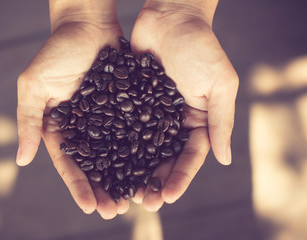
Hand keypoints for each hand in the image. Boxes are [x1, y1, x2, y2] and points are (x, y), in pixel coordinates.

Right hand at [16, 1, 128, 218]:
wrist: (88, 25)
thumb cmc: (57, 52)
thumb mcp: (35, 85)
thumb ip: (28, 121)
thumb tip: (21, 160)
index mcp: (61, 127)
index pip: (69, 163)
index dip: (79, 186)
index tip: (91, 206)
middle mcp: (85, 128)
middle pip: (95, 166)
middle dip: (105, 189)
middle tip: (117, 211)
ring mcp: (107, 120)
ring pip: (117, 154)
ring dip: (125, 177)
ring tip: (136, 199)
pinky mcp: (127, 108)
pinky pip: (136, 132)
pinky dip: (142, 151)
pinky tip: (151, 167)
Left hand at [130, 0, 238, 210]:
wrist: (170, 17)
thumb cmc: (200, 47)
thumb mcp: (219, 84)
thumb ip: (221, 121)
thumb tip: (223, 159)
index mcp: (196, 120)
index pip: (190, 156)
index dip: (180, 177)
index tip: (167, 196)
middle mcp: (173, 121)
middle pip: (164, 158)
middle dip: (155, 181)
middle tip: (144, 203)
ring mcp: (150, 113)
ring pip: (141, 148)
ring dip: (134, 170)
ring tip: (124, 191)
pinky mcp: (130, 101)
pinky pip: (122, 126)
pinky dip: (116, 144)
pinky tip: (106, 162)